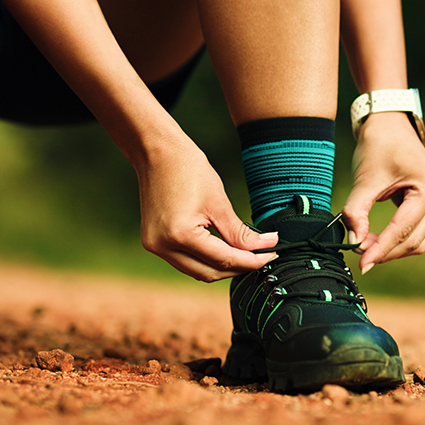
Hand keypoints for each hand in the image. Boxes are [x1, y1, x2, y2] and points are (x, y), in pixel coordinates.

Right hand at [136, 136, 278, 280]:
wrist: (157, 152)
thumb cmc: (187, 169)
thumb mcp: (219, 202)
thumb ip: (241, 232)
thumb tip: (265, 245)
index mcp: (180, 235)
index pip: (224, 259)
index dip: (251, 261)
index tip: (271, 255)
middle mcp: (163, 246)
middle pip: (209, 273)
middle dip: (238, 268)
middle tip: (262, 257)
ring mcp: (155, 246)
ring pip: (197, 271)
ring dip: (222, 267)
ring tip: (246, 255)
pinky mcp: (154, 242)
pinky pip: (185, 261)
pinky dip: (205, 260)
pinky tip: (223, 251)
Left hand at [343, 112, 424, 272]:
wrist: (389, 123)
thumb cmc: (378, 145)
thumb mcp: (365, 179)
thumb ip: (356, 212)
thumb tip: (354, 242)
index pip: (403, 230)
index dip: (381, 249)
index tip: (362, 264)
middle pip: (414, 240)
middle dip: (386, 250)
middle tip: (358, 252)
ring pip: (418, 240)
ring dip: (392, 247)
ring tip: (365, 244)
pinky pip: (417, 231)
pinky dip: (397, 239)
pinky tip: (376, 238)